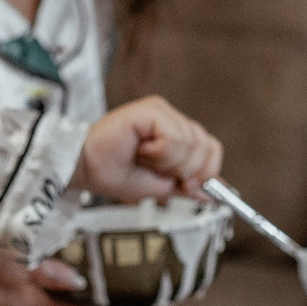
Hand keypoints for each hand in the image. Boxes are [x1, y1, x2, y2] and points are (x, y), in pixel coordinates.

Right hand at [75, 96, 222, 200]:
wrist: (88, 170)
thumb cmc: (117, 174)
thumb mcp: (163, 187)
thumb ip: (189, 187)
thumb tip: (218, 195)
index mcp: (177, 131)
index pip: (211, 148)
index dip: (204, 171)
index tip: (184, 185)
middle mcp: (171, 117)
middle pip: (205, 146)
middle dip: (185, 170)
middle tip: (159, 172)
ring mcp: (161, 111)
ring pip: (190, 143)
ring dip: (167, 163)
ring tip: (144, 159)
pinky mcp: (150, 110)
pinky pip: (173, 138)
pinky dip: (159, 154)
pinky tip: (140, 150)